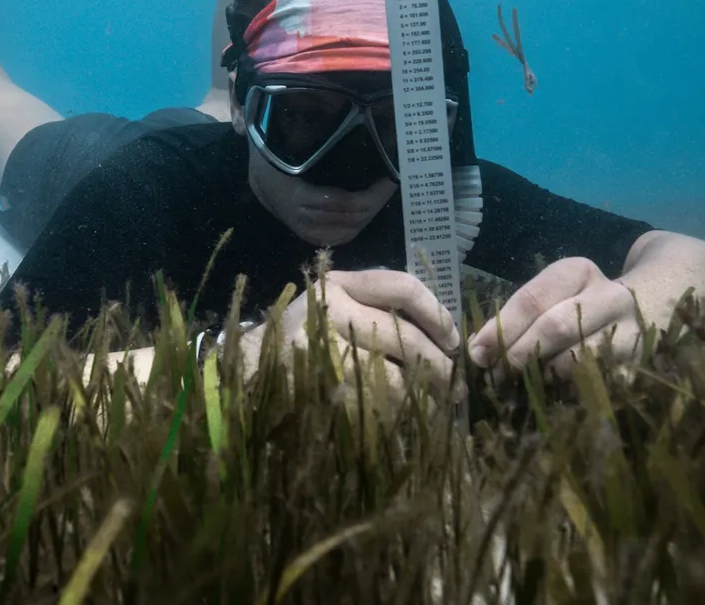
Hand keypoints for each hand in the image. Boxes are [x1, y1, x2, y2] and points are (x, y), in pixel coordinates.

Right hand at [239, 269, 461, 394]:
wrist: (248, 368)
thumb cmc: (304, 334)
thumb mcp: (332, 302)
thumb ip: (377, 304)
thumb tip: (444, 333)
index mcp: (337, 286)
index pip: (402, 288)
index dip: (437, 314)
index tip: (452, 339)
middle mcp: (330, 314)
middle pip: (407, 338)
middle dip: (442, 365)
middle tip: (456, 384)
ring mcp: (325, 356)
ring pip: (398, 378)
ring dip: (428, 395)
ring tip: (440, 405)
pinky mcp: (322, 392)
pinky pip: (377, 406)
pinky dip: (403, 414)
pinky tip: (412, 418)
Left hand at [468, 257, 642, 375]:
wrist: (654, 305)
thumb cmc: (583, 303)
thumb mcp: (554, 295)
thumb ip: (518, 316)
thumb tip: (478, 350)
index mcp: (578, 272)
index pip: (533, 299)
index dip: (502, 328)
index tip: (477, 352)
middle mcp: (610, 297)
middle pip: (557, 326)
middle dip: (519, 353)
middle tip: (495, 374)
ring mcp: (631, 332)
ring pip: (580, 359)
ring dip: (544, 376)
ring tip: (519, 387)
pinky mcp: (641, 365)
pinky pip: (599, 384)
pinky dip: (571, 392)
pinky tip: (552, 397)